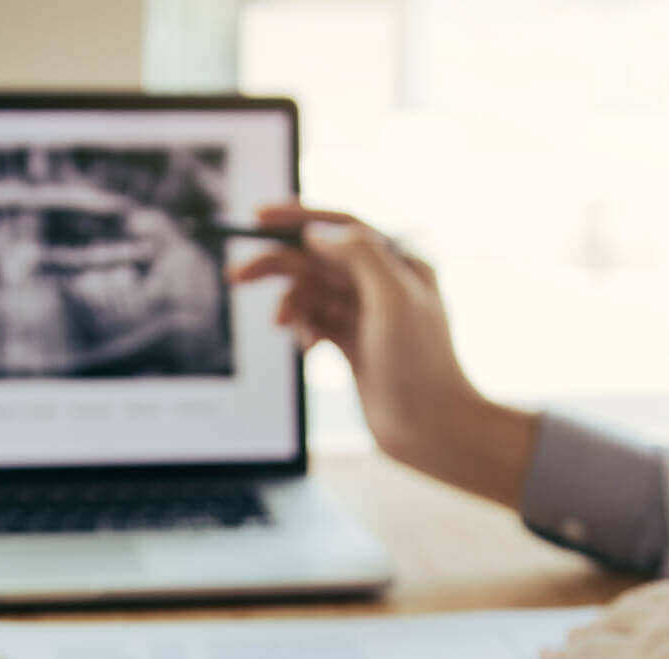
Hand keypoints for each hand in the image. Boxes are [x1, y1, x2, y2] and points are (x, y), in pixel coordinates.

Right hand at [228, 204, 535, 505]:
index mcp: (400, 262)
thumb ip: (359, 256)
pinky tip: (307, 349)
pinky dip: (303, 329)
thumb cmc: (421, 367)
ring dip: (290, 303)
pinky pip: (315, 322)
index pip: (342, 226)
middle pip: (319, 258)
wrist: (432, 430)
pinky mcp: (354, 344)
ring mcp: (367, 315)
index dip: (298, 218)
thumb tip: (317, 232)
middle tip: (236, 276)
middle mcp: (384, 283)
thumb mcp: (393, 300)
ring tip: (281, 326)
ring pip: (313, 292)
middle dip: (278, 263)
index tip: (257, 218)